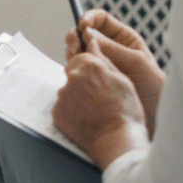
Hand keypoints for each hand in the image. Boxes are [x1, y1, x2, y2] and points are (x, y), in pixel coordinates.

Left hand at [53, 51, 147, 168]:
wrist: (117, 140)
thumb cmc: (126, 111)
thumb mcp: (123, 80)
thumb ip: (104, 59)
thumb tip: (92, 42)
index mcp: (89, 66)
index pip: (80, 57)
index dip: (89, 68)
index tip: (96, 79)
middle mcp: (72, 78)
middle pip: (72, 74)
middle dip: (82, 83)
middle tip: (97, 98)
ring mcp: (62, 96)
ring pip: (67, 92)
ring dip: (76, 98)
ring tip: (93, 112)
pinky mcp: (56, 113)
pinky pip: (62, 108)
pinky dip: (71, 113)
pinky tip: (85, 120)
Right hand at [65, 10, 164, 134]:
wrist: (153, 114)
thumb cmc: (153, 86)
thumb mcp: (137, 62)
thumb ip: (112, 47)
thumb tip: (87, 33)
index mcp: (123, 39)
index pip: (101, 19)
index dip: (89, 18)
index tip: (82, 26)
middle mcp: (109, 48)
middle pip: (83, 32)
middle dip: (75, 35)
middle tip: (74, 45)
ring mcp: (99, 63)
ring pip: (77, 49)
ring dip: (72, 50)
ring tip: (76, 59)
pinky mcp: (92, 77)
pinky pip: (77, 66)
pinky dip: (73, 65)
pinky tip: (78, 71)